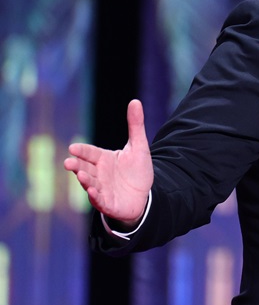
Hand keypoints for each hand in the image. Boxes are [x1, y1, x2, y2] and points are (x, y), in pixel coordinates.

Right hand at [63, 99, 153, 226]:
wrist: (144, 195)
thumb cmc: (137, 170)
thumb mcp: (139, 147)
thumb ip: (135, 125)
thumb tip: (135, 101)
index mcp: (103, 159)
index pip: (89, 152)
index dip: (82, 151)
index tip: (73, 147)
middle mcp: (98, 173)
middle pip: (84, 167)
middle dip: (76, 165)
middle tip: (68, 163)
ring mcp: (101, 189)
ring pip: (89, 183)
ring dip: (84, 180)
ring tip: (80, 176)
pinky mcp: (107, 203)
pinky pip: (99, 200)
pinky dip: (95, 197)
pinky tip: (92, 192)